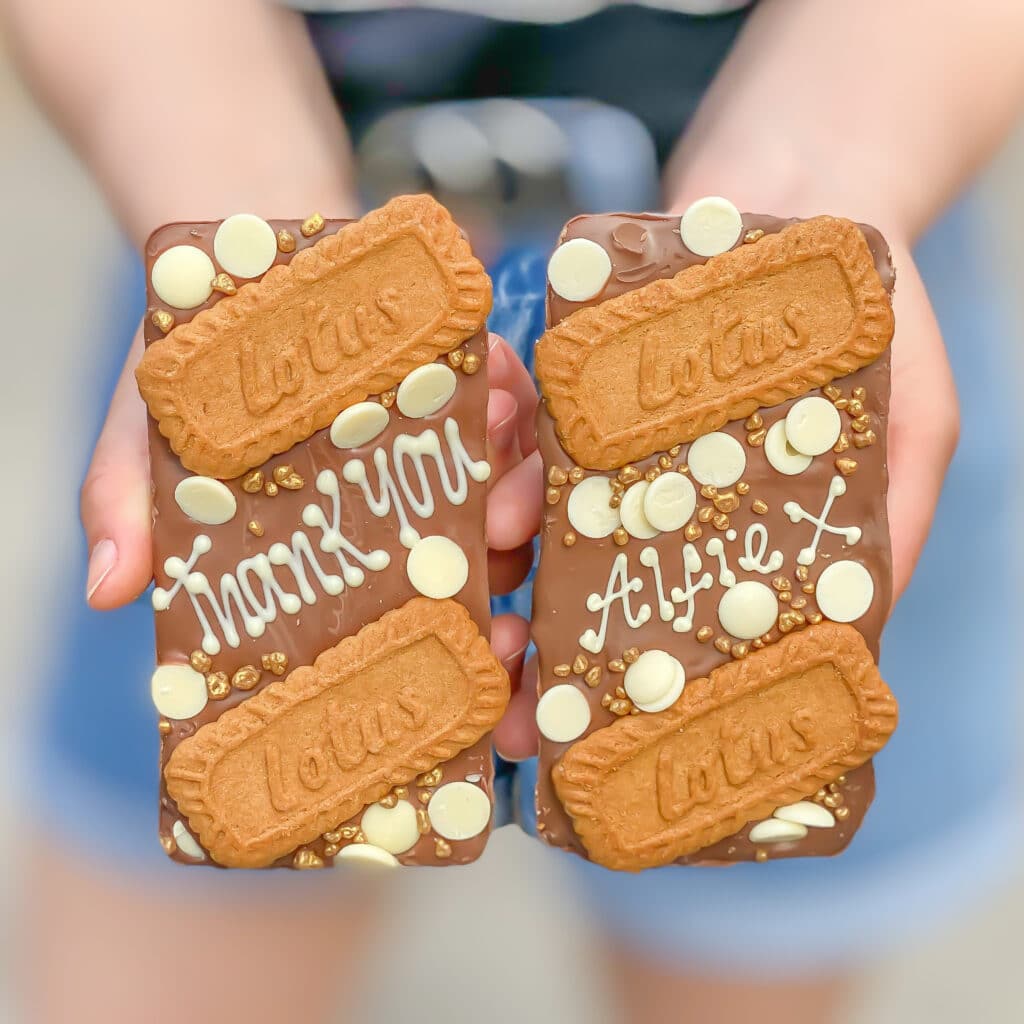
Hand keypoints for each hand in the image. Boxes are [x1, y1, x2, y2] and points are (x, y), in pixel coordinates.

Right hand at [80, 330, 540, 687]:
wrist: (235, 272)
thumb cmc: (199, 380)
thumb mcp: (149, 445)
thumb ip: (130, 510)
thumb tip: (105, 589)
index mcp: (355, 553)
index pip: (415, 622)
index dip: (458, 658)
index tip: (475, 673)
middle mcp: (415, 510)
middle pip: (486, 568)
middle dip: (505, 594)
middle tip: (499, 610)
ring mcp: (452, 446)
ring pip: (513, 494)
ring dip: (518, 500)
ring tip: (495, 499)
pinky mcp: (468, 377)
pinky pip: (512, 400)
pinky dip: (510, 405)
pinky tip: (493, 402)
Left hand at [493, 232, 959, 760]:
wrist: (805, 184)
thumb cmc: (874, 313)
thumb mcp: (916, 420)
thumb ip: (896, 519)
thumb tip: (867, 633)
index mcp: (729, 537)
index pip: (673, 633)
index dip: (627, 692)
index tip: (578, 734)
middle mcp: (660, 504)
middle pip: (589, 591)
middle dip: (537, 641)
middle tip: (506, 681)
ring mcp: (610, 448)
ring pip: (545, 515)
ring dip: (510, 539)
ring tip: (496, 558)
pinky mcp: (576, 385)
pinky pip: (529, 422)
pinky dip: (508, 438)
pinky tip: (500, 460)